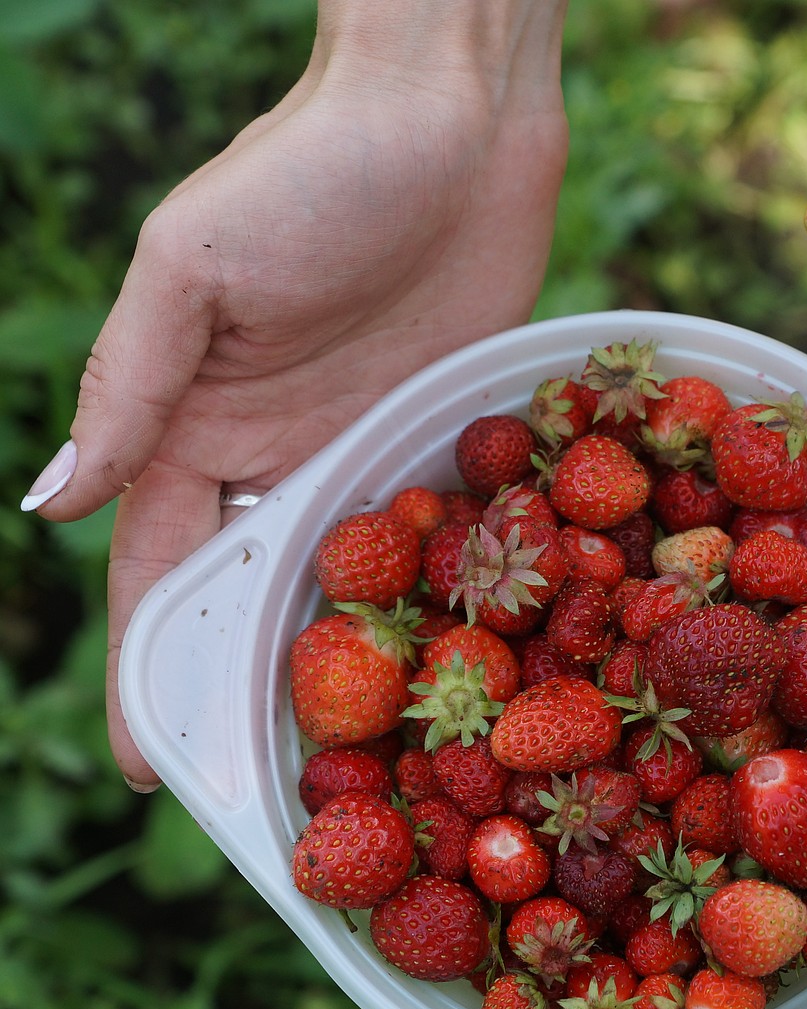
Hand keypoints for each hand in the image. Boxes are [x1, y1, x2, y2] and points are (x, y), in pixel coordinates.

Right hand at [24, 3, 568, 787]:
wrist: (451, 116)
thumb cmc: (311, 170)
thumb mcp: (193, 270)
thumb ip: (130, 387)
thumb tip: (51, 502)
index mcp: (202, 426)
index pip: (161, 574)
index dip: (151, 669)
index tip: (152, 764)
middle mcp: (283, 453)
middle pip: (254, 597)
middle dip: (247, 688)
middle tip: (261, 792)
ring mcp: (372, 450)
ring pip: (347, 581)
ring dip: (347, 664)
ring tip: (362, 763)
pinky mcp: (449, 436)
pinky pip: (437, 535)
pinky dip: (435, 597)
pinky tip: (447, 663)